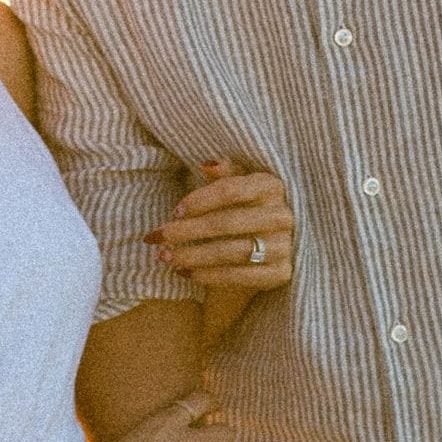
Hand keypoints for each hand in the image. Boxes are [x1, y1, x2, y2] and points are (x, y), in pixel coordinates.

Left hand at [148, 159, 295, 290]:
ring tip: (165, 257)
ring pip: (231, 252)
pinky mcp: (281, 273)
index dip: (200, 200)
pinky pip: (240, 276)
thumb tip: (207, 164)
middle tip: (157, 237)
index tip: (175, 212)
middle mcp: (281, 216)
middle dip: (187, 231)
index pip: (232, 190)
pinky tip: (186, 272)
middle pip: (227, 222)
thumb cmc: (253, 207)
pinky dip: (209, 276)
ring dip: (193, 256)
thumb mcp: (244, 184)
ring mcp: (284, 246)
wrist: (284, 244)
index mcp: (272, 186)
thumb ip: (227, 173)